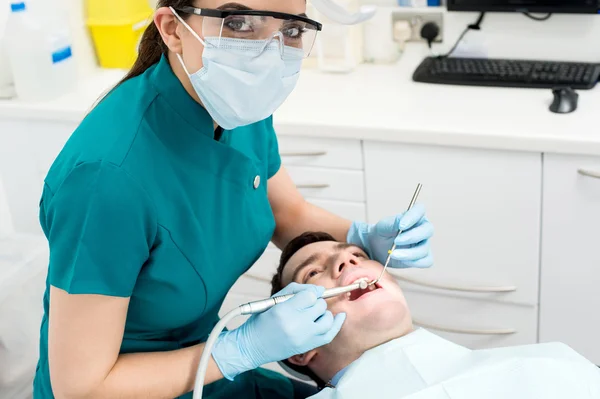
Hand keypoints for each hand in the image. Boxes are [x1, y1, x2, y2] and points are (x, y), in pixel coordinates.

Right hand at [211, 283, 345, 379]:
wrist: (252, 346)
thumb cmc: (261, 320)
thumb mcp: (274, 299)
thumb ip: (297, 290)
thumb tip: (319, 289)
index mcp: (284, 311)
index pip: (310, 296)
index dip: (310, 293)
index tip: (305, 295)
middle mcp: (296, 325)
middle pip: (319, 306)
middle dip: (315, 302)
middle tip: (305, 305)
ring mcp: (303, 338)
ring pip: (327, 319)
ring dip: (323, 312)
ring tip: (314, 313)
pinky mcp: (307, 347)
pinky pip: (329, 334)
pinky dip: (336, 324)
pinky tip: (340, 316)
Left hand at [347, 203, 433, 267]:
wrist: (376, 248)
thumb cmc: (382, 233)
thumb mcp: (384, 226)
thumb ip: (393, 222)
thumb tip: (402, 221)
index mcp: (414, 216)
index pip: (420, 210)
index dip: (413, 217)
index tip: (401, 226)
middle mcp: (422, 229)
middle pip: (428, 230)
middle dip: (412, 237)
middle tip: (396, 241)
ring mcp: (424, 244)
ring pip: (424, 249)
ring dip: (409, 253)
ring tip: (393, 254)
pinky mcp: (422, 258)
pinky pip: (426, 261)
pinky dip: (413, 262)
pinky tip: (401, 260)